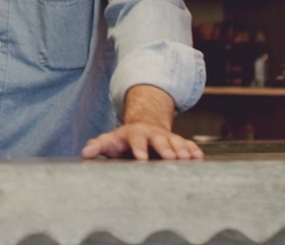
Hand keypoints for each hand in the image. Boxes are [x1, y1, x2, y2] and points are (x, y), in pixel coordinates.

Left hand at [81, 122, 204, 160]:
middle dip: (165, 147)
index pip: (136, 140)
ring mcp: (166, 136)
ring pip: (175, 141)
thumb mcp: (109, 140)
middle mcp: (152, 134)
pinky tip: (199, 157)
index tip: (141, 158)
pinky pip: (187, 144)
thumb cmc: (123, 139)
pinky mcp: (177, 141)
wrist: (143, 125)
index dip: (138, 148)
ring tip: (188, 159)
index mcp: (134, 133)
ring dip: (182, 149)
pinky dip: (193, 149)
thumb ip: (97, 146)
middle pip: (159, 139)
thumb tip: (85, 153)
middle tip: (170, 157)